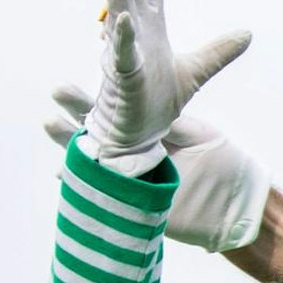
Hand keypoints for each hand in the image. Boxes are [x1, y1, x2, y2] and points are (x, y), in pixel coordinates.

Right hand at [46, 97, 269, 250]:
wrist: (233, 204)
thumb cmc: (222, 165)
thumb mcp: (197, 135)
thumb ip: (173, 124)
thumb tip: (150, 105)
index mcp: (148, 132)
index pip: (116, 110)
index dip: (97, 96)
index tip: (79, 77)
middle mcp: (134, 151)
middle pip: (98, 130)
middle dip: (77, 112)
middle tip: (57, 90)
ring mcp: (129, 176)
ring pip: (94, 158)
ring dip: (72, 143)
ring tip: (49, 123)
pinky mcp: (131, 200)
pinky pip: (101, 190)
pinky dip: (83, 183)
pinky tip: (62, 173)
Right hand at [77, 0, 251, 175]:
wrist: (138, 138)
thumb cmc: (155, 101)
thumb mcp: (196, 71)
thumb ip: (218, 51)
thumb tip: (248, 33)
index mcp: (149, 25)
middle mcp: (133, 32)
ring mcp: (125, 53)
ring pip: (119, 11)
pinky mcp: (123, 78)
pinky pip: (122, 54)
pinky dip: (123, 37)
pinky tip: (123, 18)